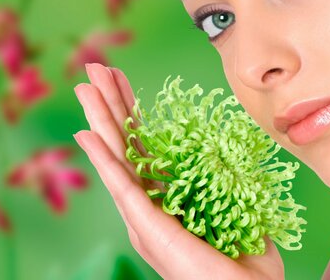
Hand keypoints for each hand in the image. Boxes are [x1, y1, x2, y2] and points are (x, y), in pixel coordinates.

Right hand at [73, 63, 284, 279]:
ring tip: (84, 85)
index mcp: (163, 199)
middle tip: (94, 68)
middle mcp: (146, 205)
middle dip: (109, 104)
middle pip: (123, 144)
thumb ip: (226, 185)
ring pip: (116, 157)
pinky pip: (121, 184)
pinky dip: (103, 157)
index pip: (141, 146)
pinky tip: (88, 132)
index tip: (120, 80)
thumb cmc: (244, 266)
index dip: (130, 111)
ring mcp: (143, 216)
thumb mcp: (236, 211)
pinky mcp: (146, 226)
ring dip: (99, 119)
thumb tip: (229, 158)